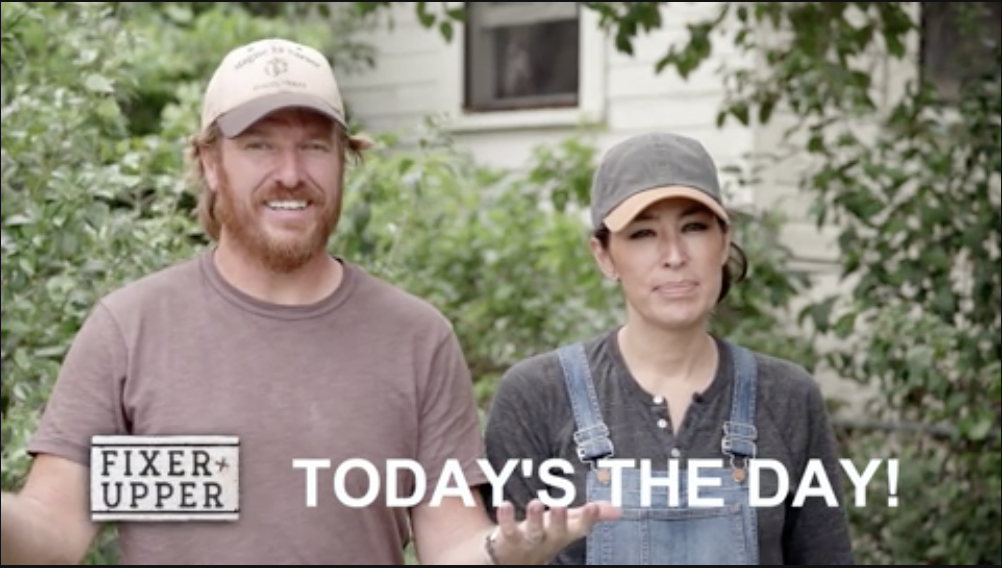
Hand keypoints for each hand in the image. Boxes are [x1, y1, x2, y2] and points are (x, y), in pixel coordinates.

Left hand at [487, 499, 619, 563]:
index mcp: (564, 533)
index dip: (588, 518)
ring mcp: (528, 541)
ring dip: (533, 518)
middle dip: (559, 520)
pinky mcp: (508, 539)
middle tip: (560, 506)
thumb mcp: (568, 526)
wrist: (513, 560)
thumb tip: (618, 510)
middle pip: (556, 531)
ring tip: (535, 503)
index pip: (580, 527)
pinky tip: (504, 505)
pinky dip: (505, 518)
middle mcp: (548, 538)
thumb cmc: (545, 536)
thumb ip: (590, 516)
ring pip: (532, 532)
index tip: (593, 506)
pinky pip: (507, 529)